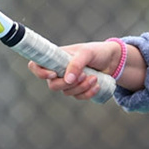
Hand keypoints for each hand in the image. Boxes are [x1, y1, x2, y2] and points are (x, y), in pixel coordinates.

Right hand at [28, 39, 144, 98]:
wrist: (112, 60)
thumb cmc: (97, 52)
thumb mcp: (87, 53)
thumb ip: (76, 63)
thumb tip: (68, 79)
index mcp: (55, 58)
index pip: (36, 66)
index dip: (39, 73)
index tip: (53, 74)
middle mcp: (58, 71)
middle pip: (53, 86)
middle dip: (69, 84)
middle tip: (84, 75)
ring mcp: (68, 81)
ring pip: (67, 93)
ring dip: (82, 88)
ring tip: (94, 78)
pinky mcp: (79, 89)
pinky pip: (78, 97)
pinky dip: (88, 93)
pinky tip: (97, 85)